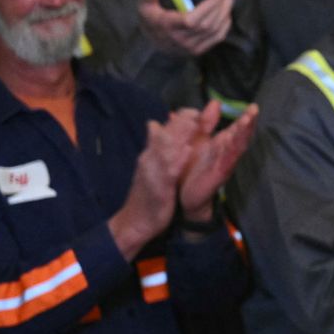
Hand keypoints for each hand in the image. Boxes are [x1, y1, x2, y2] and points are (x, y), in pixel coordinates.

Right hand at [108, 110, 203, 259]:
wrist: (135, 222)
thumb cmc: (148, 193)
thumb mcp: (152, 167)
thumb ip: (154, 146)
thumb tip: (154, 124)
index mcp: (150, 153)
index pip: (164, 130)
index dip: (180, 119)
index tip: (196, 111)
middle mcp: (150, 159)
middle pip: (165, 135)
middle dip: (181, 123)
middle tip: (198, 111)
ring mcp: (153, 172)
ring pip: (165, 150)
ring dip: (179, 136)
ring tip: (194, 124)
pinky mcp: (159, 188)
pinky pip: (168, 172)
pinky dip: (177, 160)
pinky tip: (186, 152)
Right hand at [138, 0, 232, 55]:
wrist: (153, 45)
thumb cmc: (151, 21)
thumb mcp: (145, 6)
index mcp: (168, 27)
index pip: (192, 20)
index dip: (207, 8)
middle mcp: (179, 39)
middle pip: (206, 25)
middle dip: (219, 9)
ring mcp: (189, 47)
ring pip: (213, 32)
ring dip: (224, 16)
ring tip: (228, 2)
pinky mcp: (197, 51)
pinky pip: (216, 39)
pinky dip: (224, 27)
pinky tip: (226, 15)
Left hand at [178, 101, 259, 223]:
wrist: (184, 197)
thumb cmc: (193, 168)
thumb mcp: (197, 140)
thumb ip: (205, 122)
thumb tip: (216, 102)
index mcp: (222, 144)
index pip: (237, 129)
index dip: (246, 118)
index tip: (253, 106)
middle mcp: (226, 153)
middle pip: (241, 136)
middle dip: (248, 124)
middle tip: (254, 110)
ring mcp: (224, 164)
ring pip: (237, 147)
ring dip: (243, 134)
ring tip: (248, 121)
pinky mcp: (218, 174)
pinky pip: (226, 161)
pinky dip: (231, 151)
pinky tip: (233, 142)